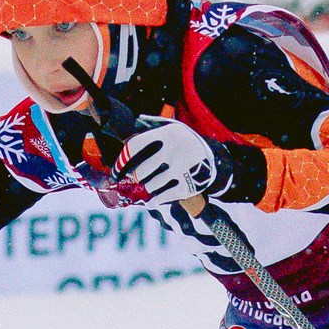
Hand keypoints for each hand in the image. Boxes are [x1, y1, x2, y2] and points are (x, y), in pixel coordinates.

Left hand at [116, 117, 231, 206]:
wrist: (214, 158)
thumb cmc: (183, 143)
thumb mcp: (172, 129)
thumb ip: (150, 127)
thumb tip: (127, 132)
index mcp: (167, 134)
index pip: (134, 147)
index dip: (120, 162)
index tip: (115, 171)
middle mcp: (174, 150)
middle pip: (141, 171)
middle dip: (135, 178)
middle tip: (133, 180)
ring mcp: (182, 169)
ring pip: (151, 186)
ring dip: (146, 188)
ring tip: (147, 186)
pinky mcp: (188, 186)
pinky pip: (163, 197)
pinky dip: (154, 200)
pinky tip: (151, 200)